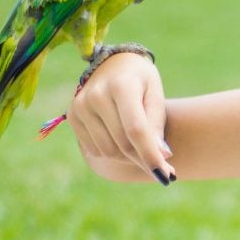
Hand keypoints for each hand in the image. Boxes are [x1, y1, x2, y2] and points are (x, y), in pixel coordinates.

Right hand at [67, 52, 175, 184]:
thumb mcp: (155, 94)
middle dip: (145, 161)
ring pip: (109, 151)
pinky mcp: (72, 116)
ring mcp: (80, 106)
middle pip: (123, 143)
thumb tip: (162, 156)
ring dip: (130, 158)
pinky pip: (95, 149)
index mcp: (122, 85)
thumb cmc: (141, 80)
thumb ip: (156, 124)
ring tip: (145, 152)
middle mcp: (96, 95)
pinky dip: (114, 153)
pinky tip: (125, 143)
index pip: (136, 130)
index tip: (166, 176)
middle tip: (165, 172)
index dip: (151, 155)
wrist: (113, 63)